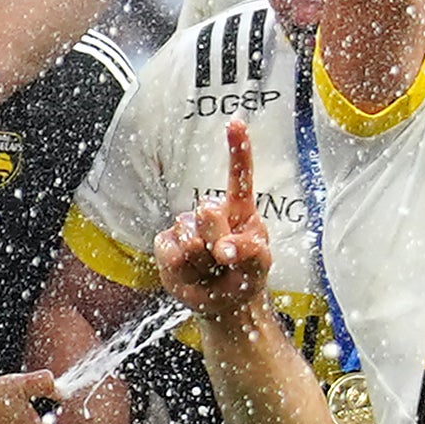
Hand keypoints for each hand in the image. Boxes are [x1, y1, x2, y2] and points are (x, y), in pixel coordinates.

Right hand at [148, 123, 278, 317]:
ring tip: (210, 270)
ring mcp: (186, 225)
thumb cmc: (244, 276)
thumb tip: (223, 248)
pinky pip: (171, 254)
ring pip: (189, 239)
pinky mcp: (166, 243)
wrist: (221, 302)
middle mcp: (211, 211)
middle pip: (209, 213)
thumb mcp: (257, 267)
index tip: (235, 122)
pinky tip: (192, 273)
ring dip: (202, 263)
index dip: (237, 148)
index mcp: (240, 210)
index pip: (239, 176)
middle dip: (219, 240)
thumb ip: (250, 253)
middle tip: (225, 260)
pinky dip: (184, 270)